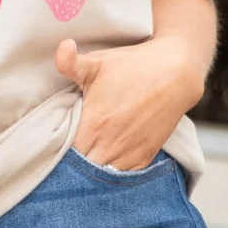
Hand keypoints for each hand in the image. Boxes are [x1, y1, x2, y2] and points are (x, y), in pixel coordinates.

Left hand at [57, 31, 207, 170]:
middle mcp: (110, 145)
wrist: (176, 72)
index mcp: (93, 125)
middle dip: (70, 168)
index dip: (55, 156)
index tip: (51, 149)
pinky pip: (122, 178)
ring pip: (101, 180)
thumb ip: (71, 62)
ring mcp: (129, 153)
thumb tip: (62, 47)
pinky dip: (111, 176)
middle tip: (63, 159)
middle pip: (81, 172)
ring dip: (90, 174)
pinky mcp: (144, 156)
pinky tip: (102, 166)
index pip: (64, 157)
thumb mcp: (98, 62)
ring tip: (82, 163)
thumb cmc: (132, 65)